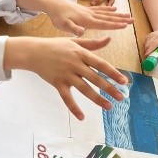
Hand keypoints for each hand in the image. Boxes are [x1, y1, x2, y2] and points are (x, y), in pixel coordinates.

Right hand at [4, 36, 128, 119]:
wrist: (33, 52)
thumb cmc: (55, 46)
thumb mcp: (74, 41)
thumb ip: (92, 43)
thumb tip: (109, 39)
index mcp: (81, 53)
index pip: (101, 64)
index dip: (113, 73)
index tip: (124, 81)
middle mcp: (75, 64)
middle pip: (95, 78)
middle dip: (109, 88)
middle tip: (121, 97)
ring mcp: (66, 75)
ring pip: (84, 89)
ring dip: (97, 99)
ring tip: (109, 106)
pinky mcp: (57, 83)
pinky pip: (67, 98)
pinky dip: (74, 108)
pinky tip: (82, 117)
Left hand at [44, 0, 132, 35]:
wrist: (53, 4)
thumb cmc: (57, 16)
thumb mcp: (63, 25)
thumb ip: (73, 28)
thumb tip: (82, 32)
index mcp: (86, 20)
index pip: (103, 24)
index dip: (115, 25)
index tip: (125, 25)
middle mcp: (90, 15)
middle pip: (108, 17)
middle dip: (121, 19)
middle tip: (133, 20)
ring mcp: (89, 11)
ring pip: (106, 12)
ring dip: (118, 14)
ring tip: (128, 14)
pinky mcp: (86, 9)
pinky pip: (100, 9)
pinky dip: (108, 8)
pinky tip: (114, 7)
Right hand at [145, 28, 157, 58]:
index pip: (155, 43)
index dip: (150, 49)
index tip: (147, 55)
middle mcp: (156, 35)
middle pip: (149, 44)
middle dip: (147, 52)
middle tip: (149, 59)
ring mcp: (151, 35)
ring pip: (146, 44)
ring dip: (147, 50)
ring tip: (152, 54)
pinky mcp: (148, 36)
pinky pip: (145, 43)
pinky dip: (147, 48)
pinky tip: (151, 49)